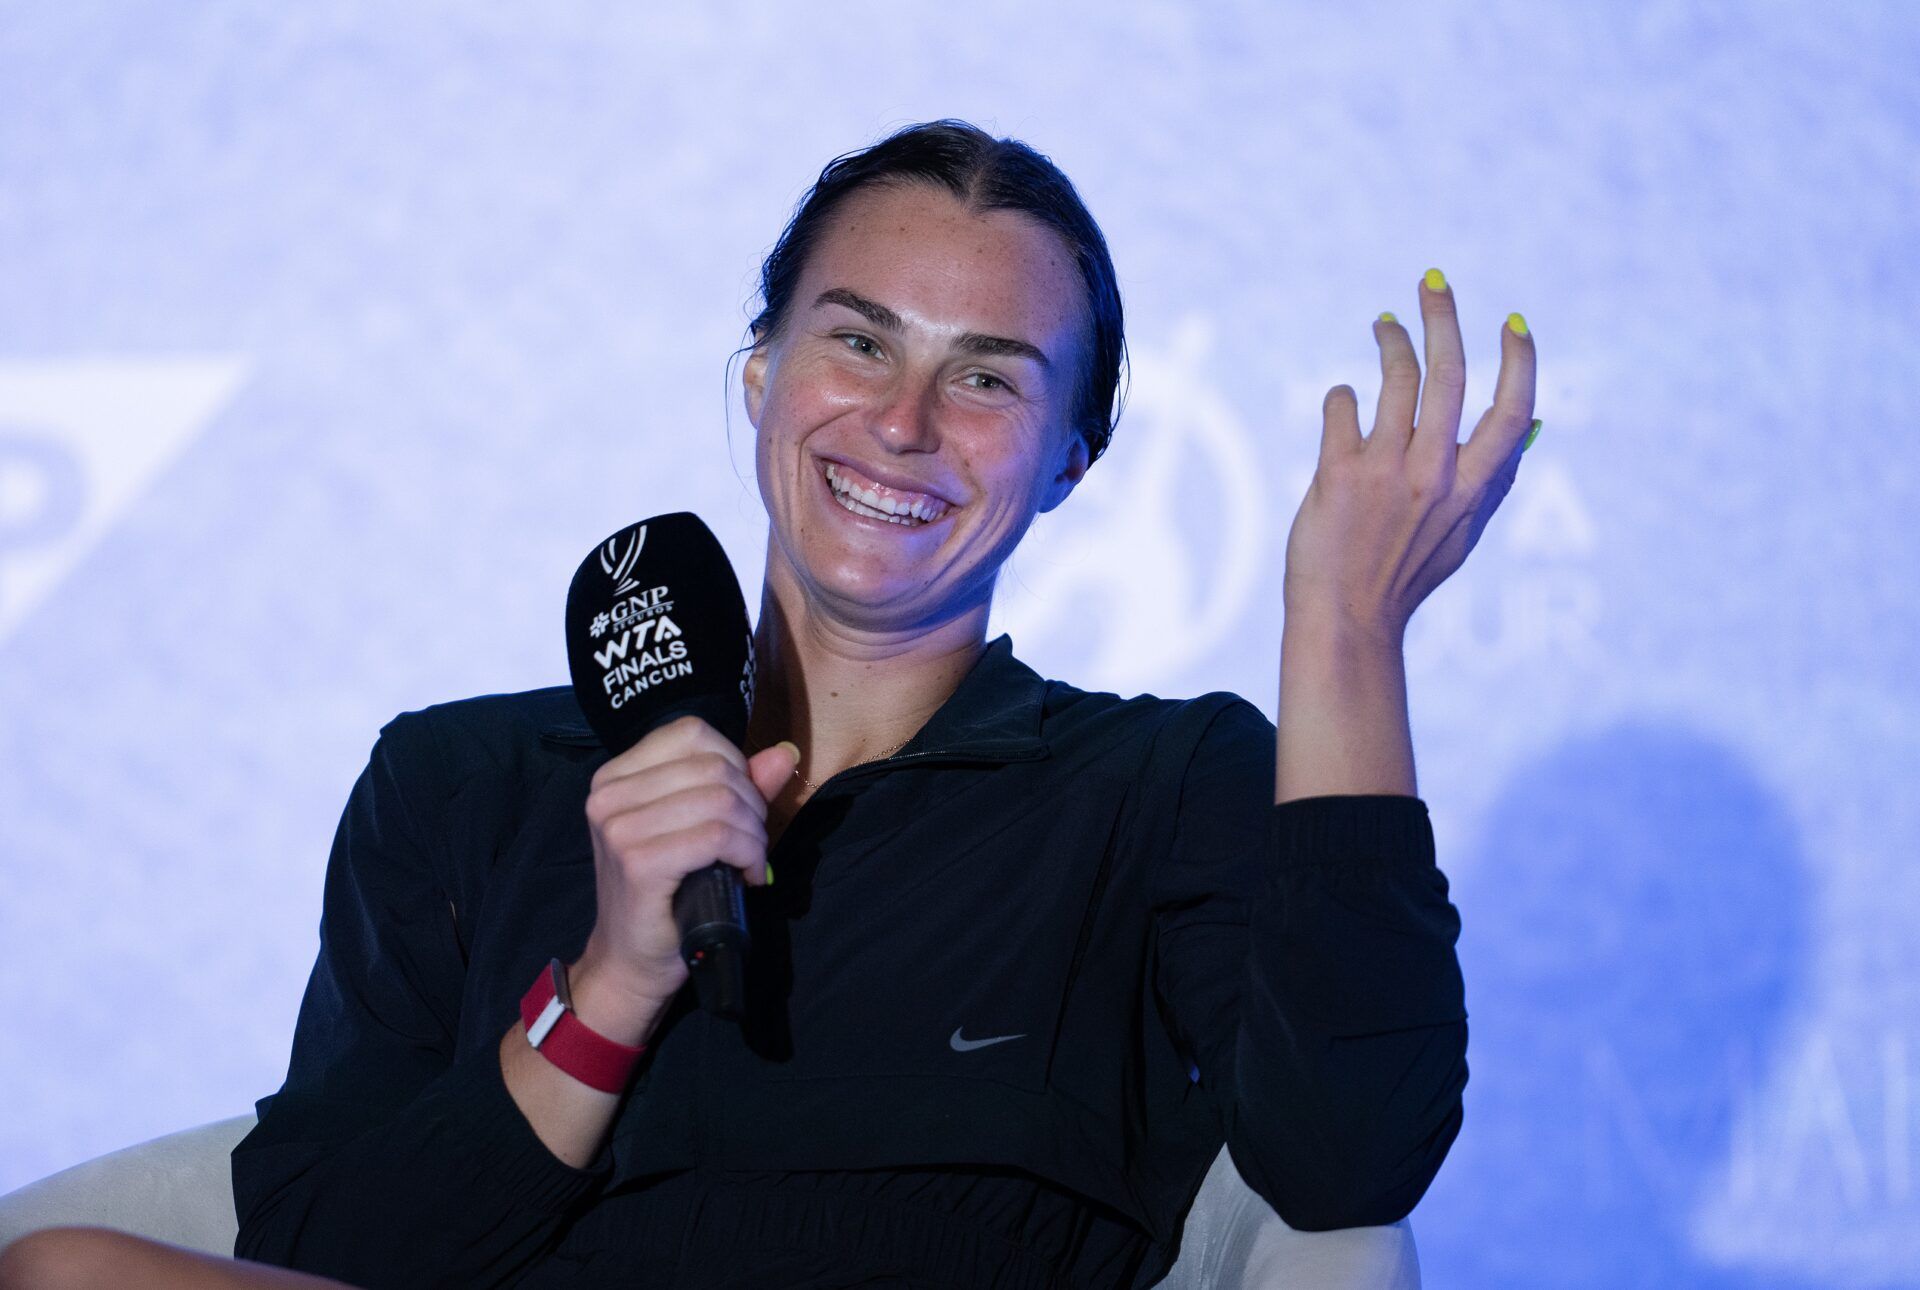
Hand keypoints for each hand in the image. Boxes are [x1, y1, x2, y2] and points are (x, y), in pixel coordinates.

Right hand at [572, 715, 798, 1023]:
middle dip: (751, 804)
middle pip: (714, 767)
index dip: (734, 764)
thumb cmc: (669, 894)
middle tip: (750, 843)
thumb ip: (742, 787)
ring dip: (753, 834)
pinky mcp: (637, 861)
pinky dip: (747, 853)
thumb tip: (785, 752)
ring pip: (720, 799)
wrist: (633, 961)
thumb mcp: (702, 828)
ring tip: (748, 861)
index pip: (693, 733)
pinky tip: (746, 876)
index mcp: (616, 775)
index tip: (740, 807)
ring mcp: (618, 826)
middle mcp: (608, 794)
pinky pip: (717, 835)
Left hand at [1282, 268, 1537, 643]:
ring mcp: (1387, 472)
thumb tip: (1534, 426)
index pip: (1512, 410)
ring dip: (1391, 340)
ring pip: (1394, 377)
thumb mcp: (1464, 535)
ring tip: (1384, 324)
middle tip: (1433, 279)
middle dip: (1444, 316)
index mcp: (1473, 490)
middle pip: (1449, 373)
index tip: (1513, 321)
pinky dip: (1342, 395)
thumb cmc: (1403, 576)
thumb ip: (1496, 481)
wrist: (1344, 622)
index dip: (1518, 360)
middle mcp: (1436, 475)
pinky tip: (1342, 402)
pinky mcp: (1339, 473)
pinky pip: (1342, 405)